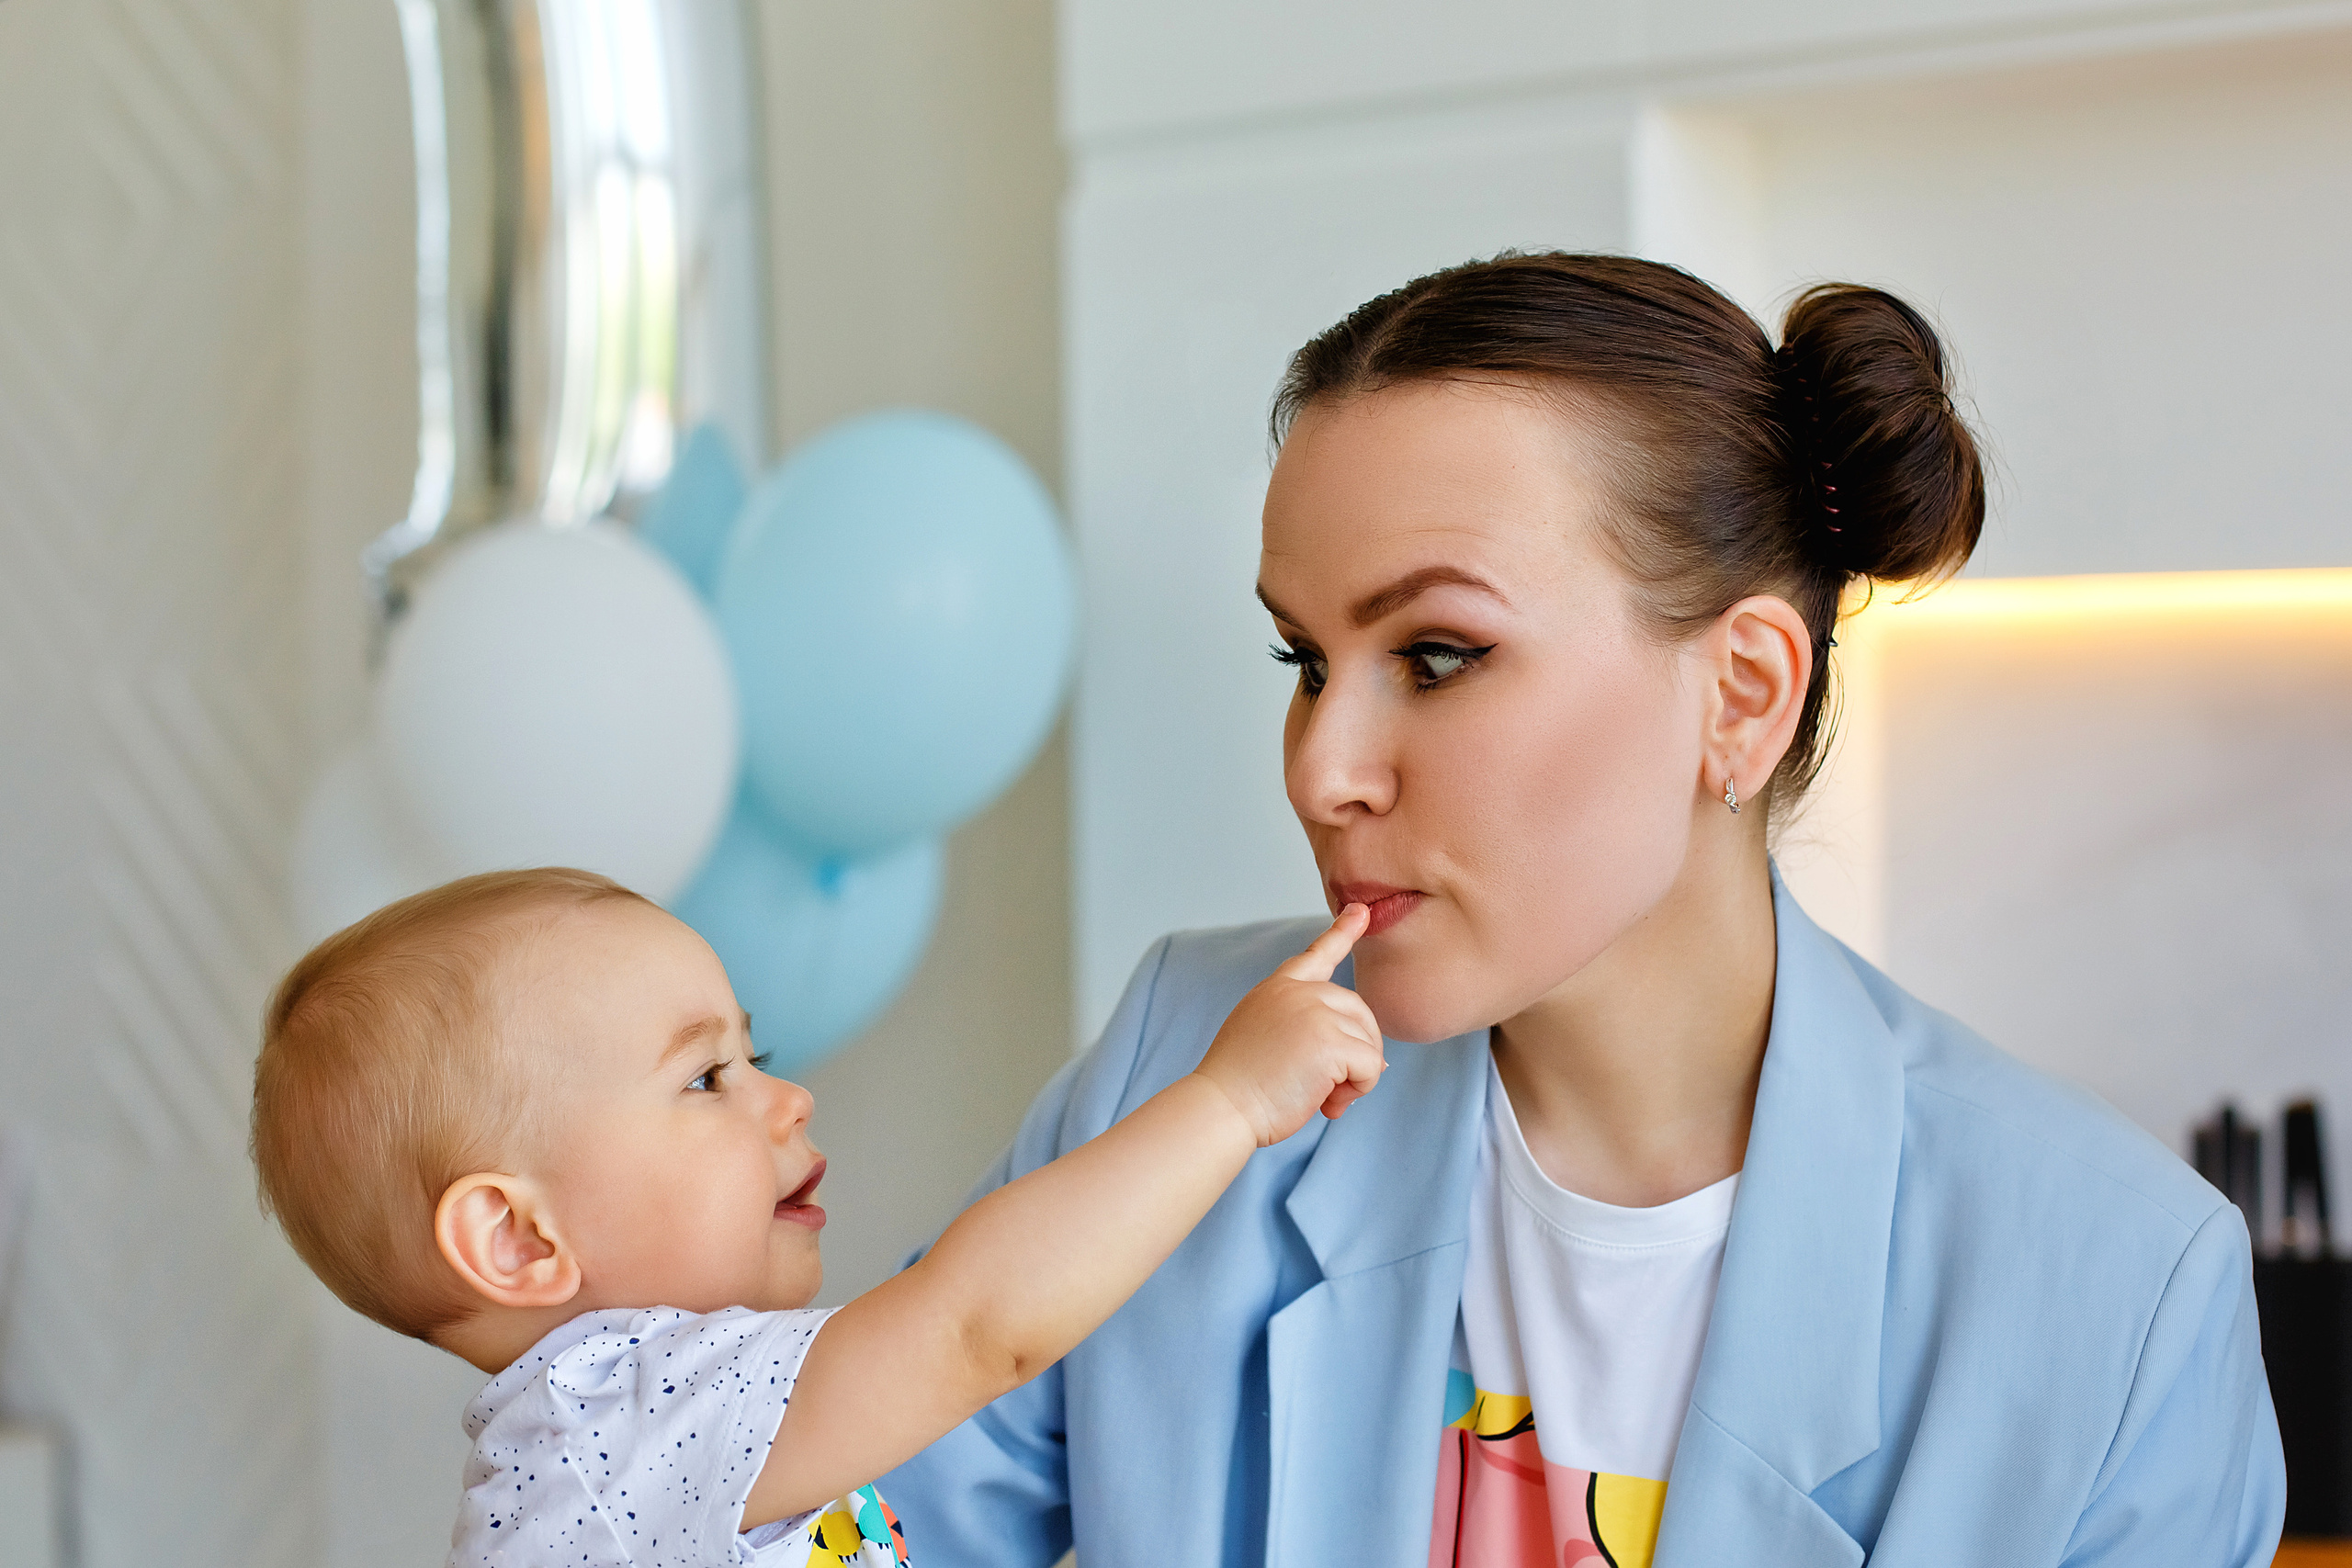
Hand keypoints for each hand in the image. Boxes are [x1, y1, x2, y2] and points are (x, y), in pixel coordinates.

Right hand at [1193, 905, 1385, 1146]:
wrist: (1221, 1108)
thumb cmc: (1241, 1087)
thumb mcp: (1267, 1039)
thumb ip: (1310, 1032)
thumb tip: (1379, 1060)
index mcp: (1277, 988)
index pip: (1316, 955)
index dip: (1342, 933)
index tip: (1360, 911)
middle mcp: (1298, 991)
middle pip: (1359, 1011)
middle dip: (1357, 1052)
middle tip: (1329, 1089)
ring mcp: (1315, 1012)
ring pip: (1369, 1043)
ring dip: (1354, 1078)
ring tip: (1320, 1097)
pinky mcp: (1330, 1041)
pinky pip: (1371, 1067)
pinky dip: (1358, 1091)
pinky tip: (1327, 1104)